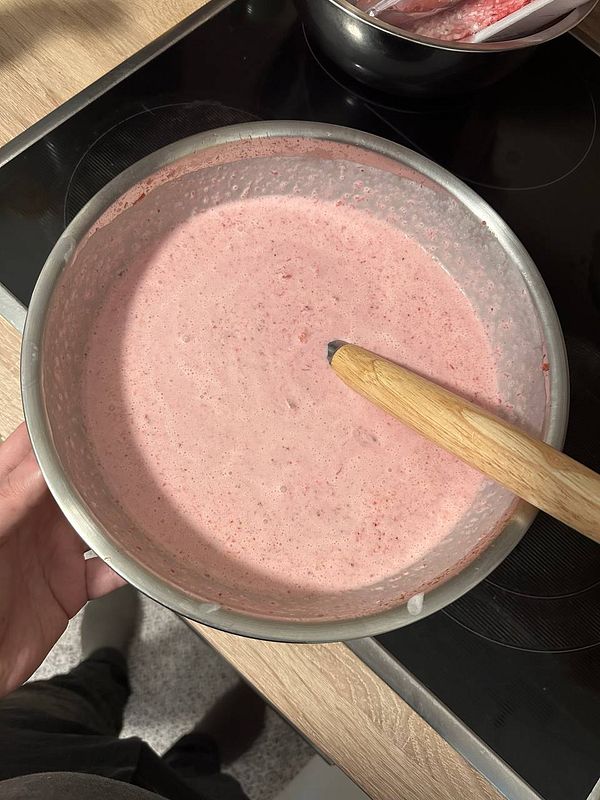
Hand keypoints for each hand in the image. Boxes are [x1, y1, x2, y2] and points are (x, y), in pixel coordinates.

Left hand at [0, 423, 124, 695]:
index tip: (95, 400)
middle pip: (75, 483)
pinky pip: (108, 573)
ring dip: (123, 514)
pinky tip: (146, 560)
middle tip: (145, 443)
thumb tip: (47, 459)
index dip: (59, 423)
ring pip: (99, 523)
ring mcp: (53, 553)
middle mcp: (33, 519)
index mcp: (5, 496)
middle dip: (105, 464)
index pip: (33, 448)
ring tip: (156, 494)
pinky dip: (129, 567)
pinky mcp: (69, 590)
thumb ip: (10, 498)